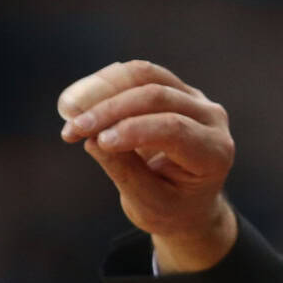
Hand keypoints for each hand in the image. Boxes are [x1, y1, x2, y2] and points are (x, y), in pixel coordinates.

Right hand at [58, 60, 237, 272]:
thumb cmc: (170, 208)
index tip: (95, 141)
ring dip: (102, 88)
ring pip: (146, 75)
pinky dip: (105, 84)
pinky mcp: (175, 88)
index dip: (133, 130)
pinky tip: (78, 102)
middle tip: (71, 128)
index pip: (175, 129)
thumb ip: (126, 172)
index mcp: (214, 153)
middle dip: (110, 109)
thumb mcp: (149, 204)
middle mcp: (211, 118)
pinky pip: (138, 75)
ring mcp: (195, 99)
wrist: (187, 202)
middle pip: (158, 96)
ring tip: (67, 109)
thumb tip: (93, 138)